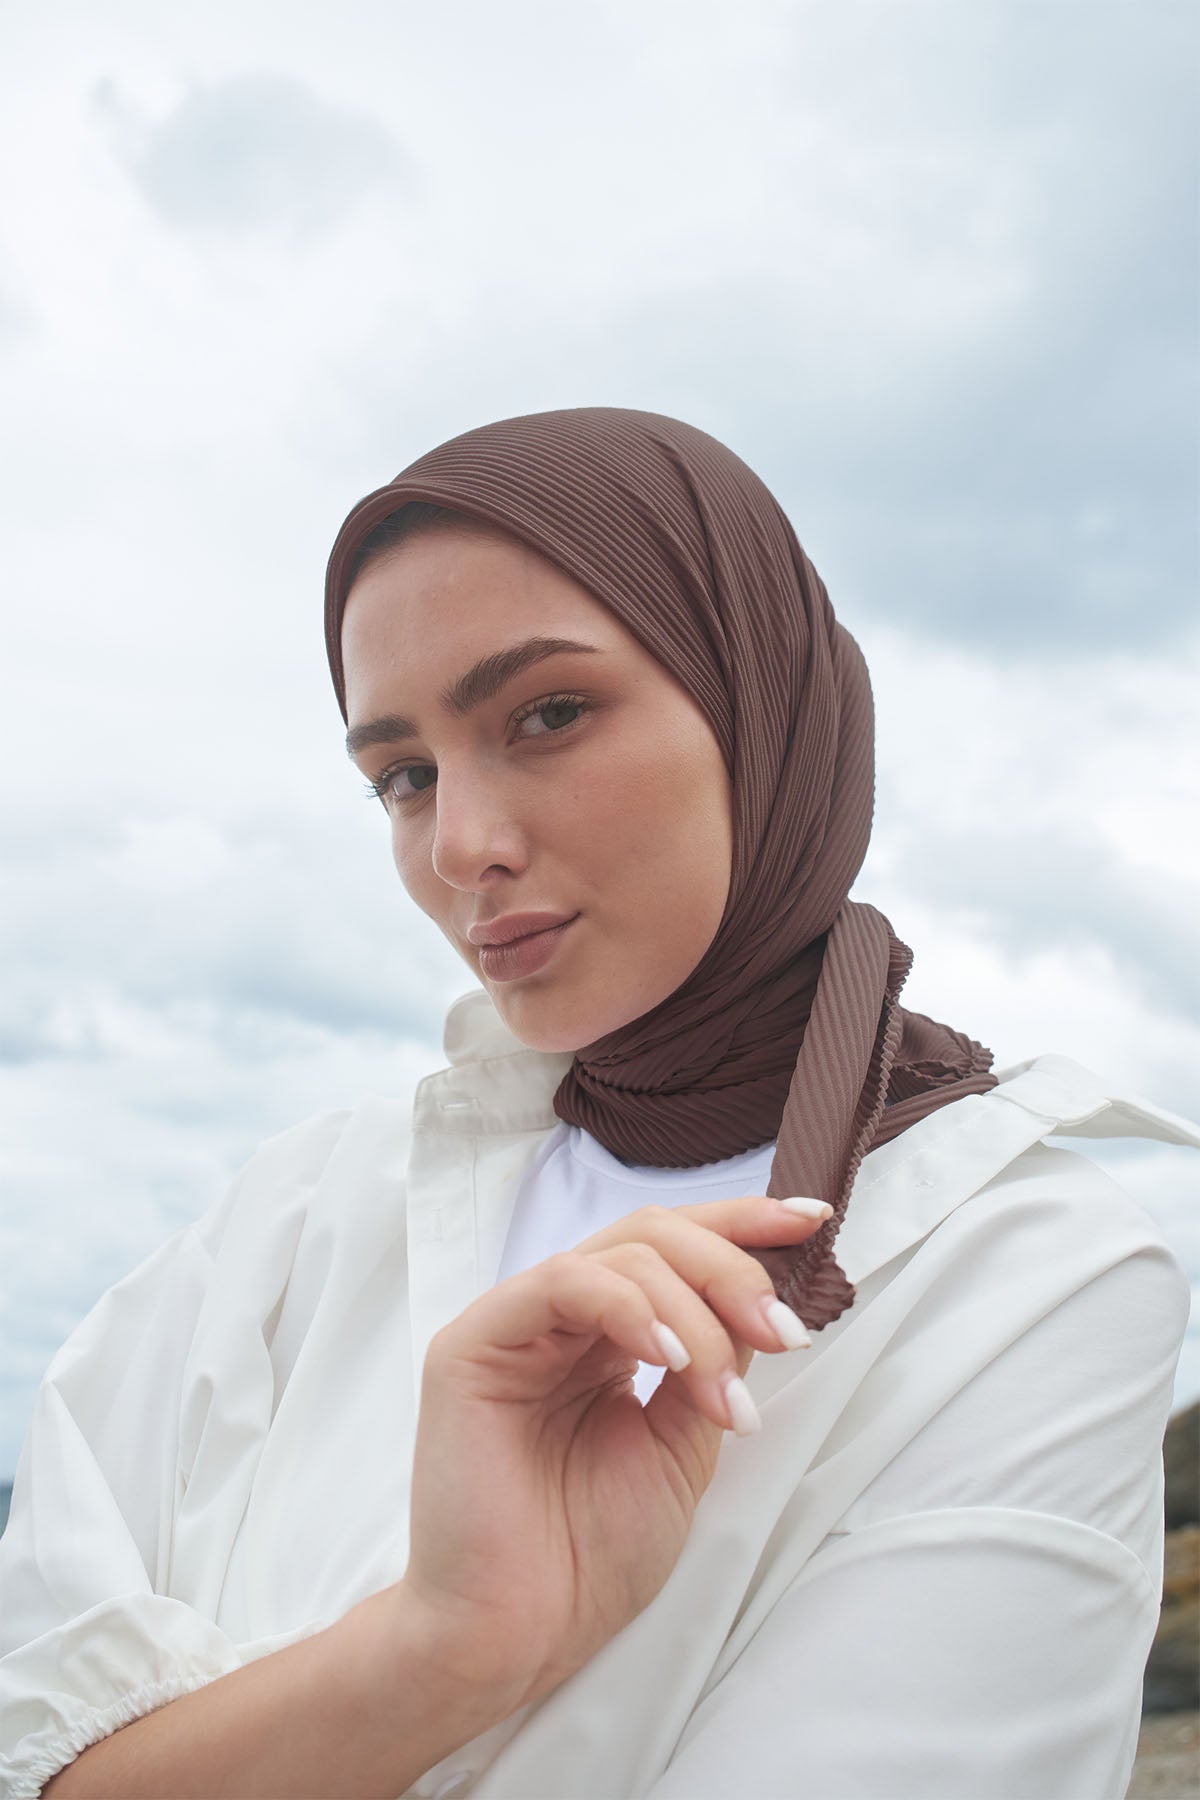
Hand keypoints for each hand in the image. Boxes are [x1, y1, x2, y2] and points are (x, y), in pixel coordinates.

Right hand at [396, 1193, 830, 1716]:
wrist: (515, 1636)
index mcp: (606, 1337)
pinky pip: (563, 1284)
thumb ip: (710, 1368)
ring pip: (622, 1252)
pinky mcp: (474, 1342)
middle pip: (656, 1235)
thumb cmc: (588, 1557)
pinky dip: (629, 1307)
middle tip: (784, 1335)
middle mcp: (561, 1318)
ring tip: (722, 1395)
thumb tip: (758, 1304)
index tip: (814, 1221)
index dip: (745, 1224)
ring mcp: (516, 1324)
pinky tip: (667, 1357)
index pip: (675, 1248)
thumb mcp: (682, 1449)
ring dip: (696, 1311)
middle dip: (734, 1272)